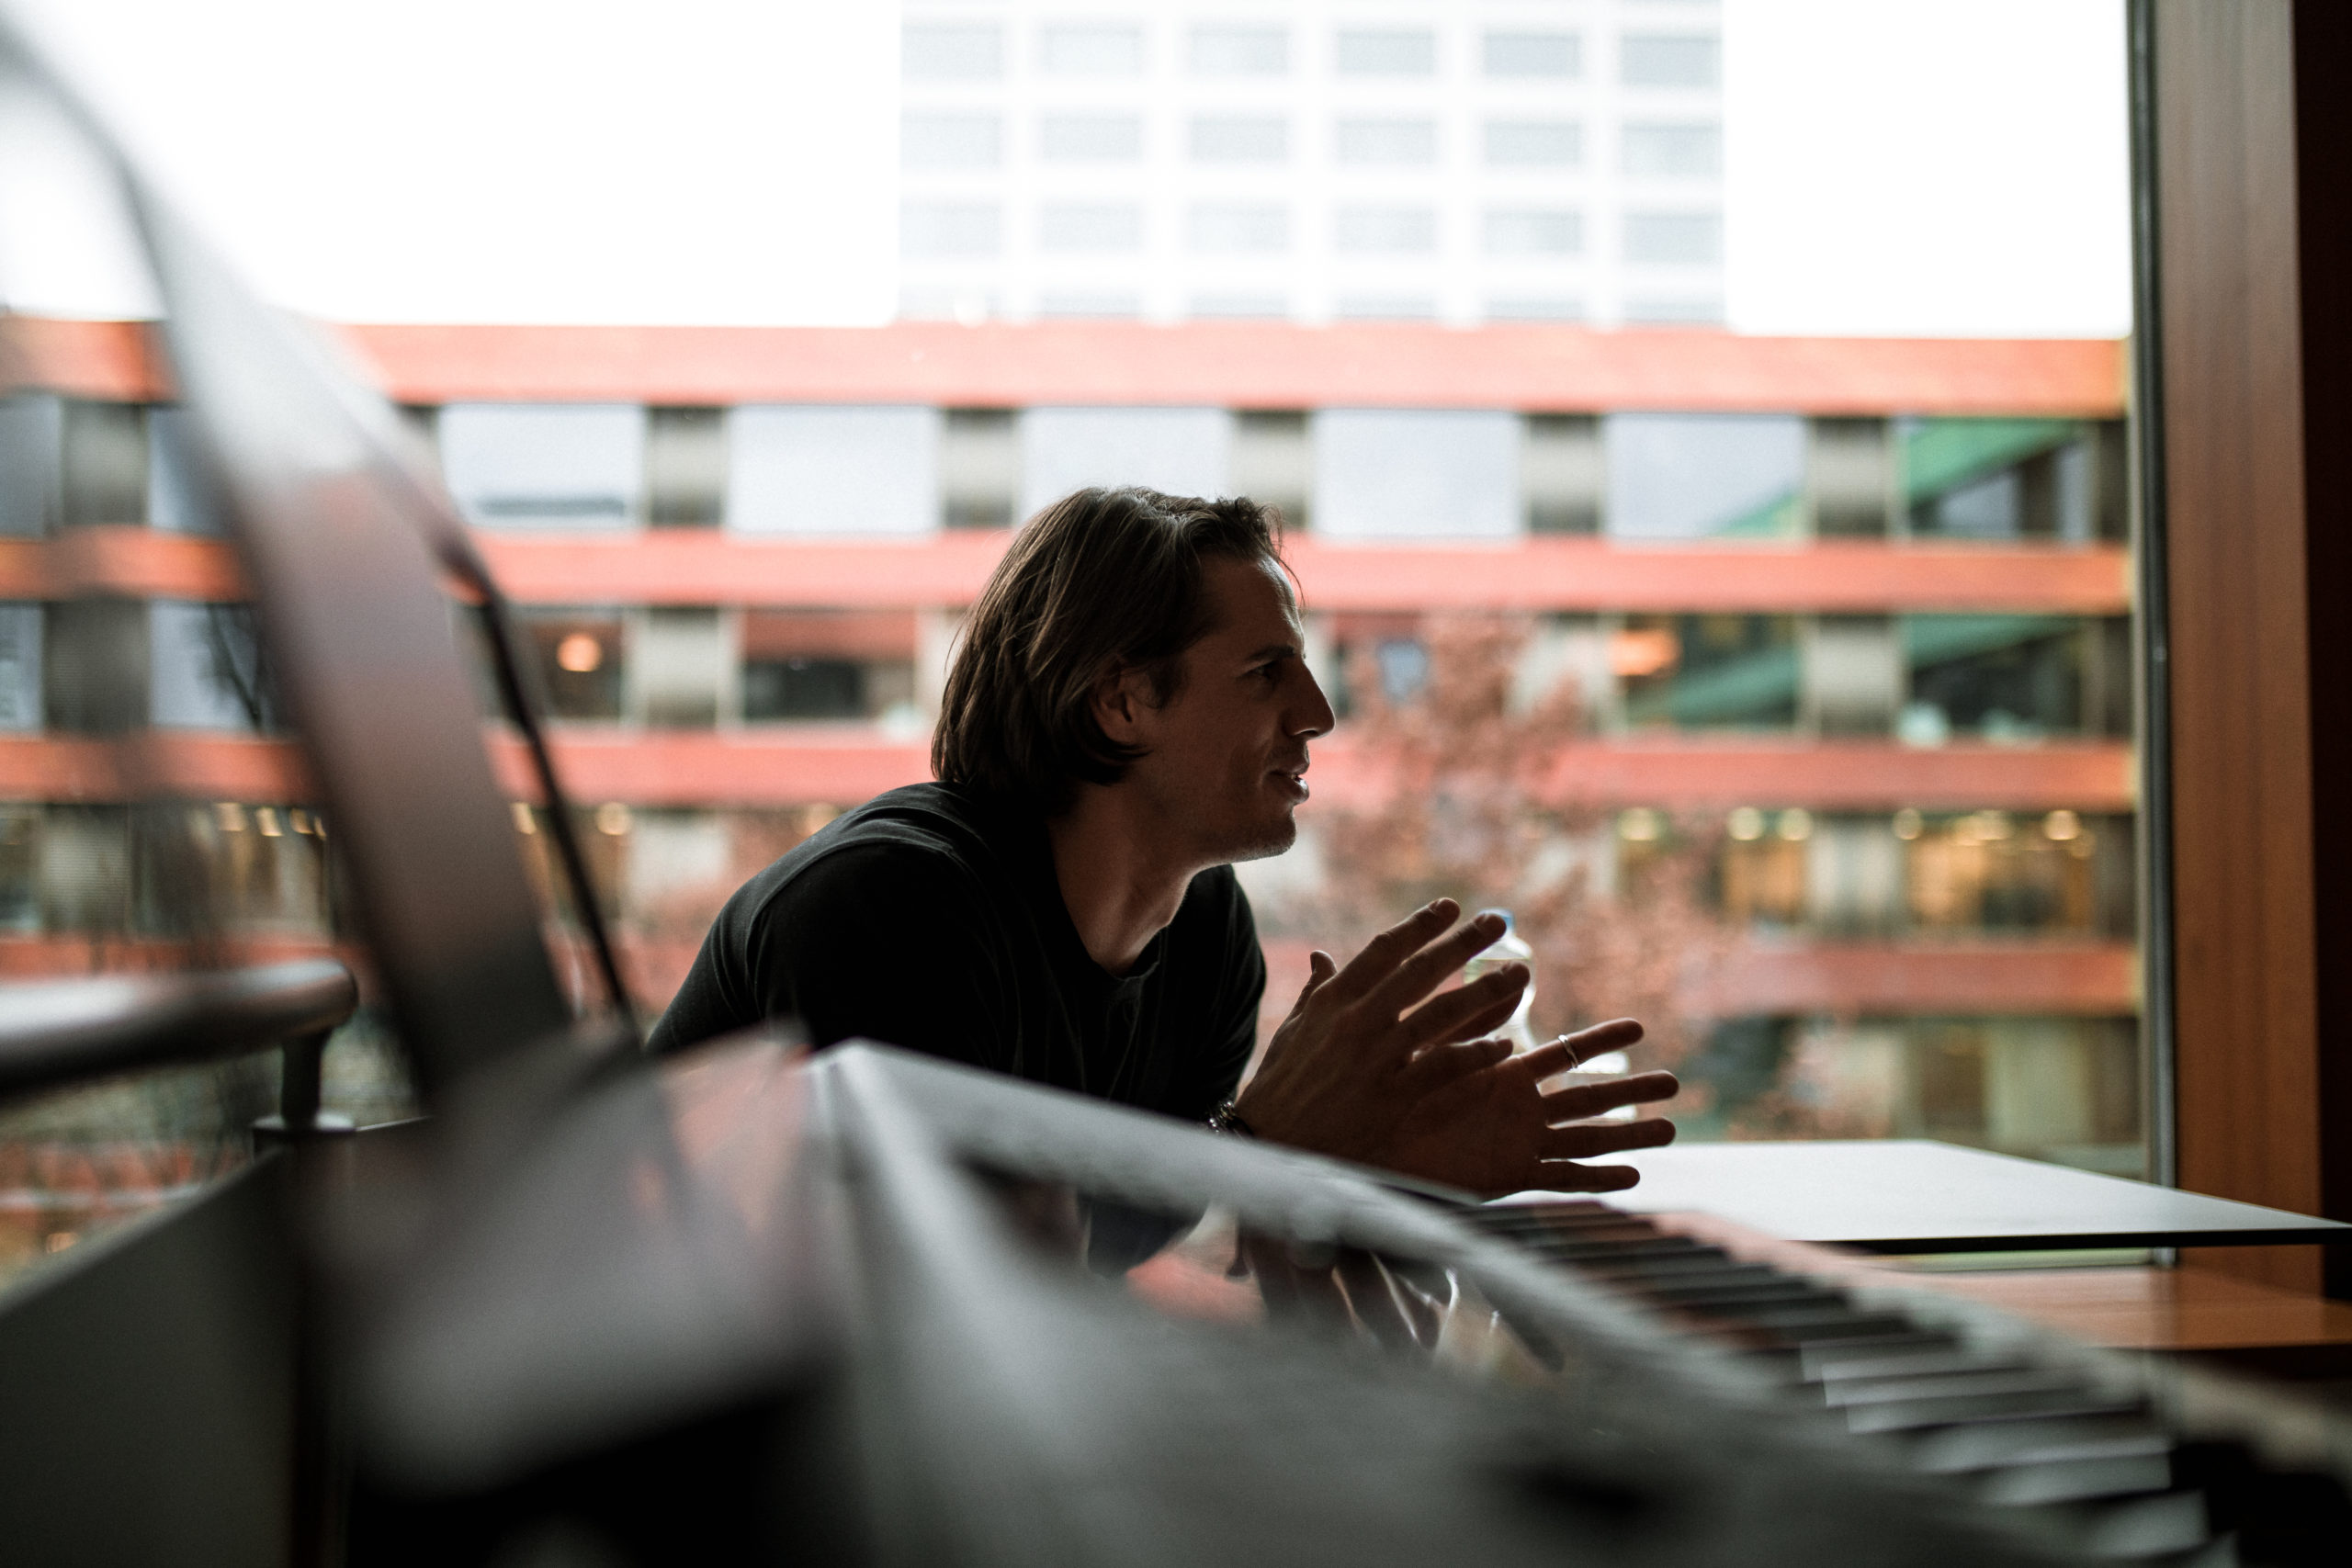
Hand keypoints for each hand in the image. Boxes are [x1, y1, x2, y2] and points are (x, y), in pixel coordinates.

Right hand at [1236, 900, 1537, 1166]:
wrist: (1271, 1144)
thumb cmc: (1280, 1086)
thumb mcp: (1293, 1032)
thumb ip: (1316, 993)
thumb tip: (1321, 956)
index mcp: (1333, 1001)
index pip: (1384, 950)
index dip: (1419, 925)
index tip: (1449, 907)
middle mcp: (1356, 1021)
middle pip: (1421, 972)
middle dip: (1462, 943)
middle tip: (1496, 922)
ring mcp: (1376, 1059)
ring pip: (1442, 1015)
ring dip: (1486, 992)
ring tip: (1519, 974)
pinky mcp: (1392, 1097)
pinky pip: (1445, 1068)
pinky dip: (1477, 1055)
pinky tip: (1503, 1046)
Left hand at [1388, 1024, 1678, 1197]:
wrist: (1365, 1148)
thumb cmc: (1386, 1096)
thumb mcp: (1425, 1045)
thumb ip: (1452, 1011)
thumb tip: (1471, 970)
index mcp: (1502, 1074)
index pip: (1563, 1053)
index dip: (1599, 1043)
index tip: (1638, 1028)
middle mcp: (1518, 1108)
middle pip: (1587, 1096)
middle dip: (1631, 1089)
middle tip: (1675, 1082)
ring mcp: (1518, 1142)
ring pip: (1585, 1137)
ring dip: (1629, 1134)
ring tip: (1672, 1129)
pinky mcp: (1508, 1174)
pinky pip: (1560, 1176)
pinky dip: (1596, 1177)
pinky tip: (1633, 1176)